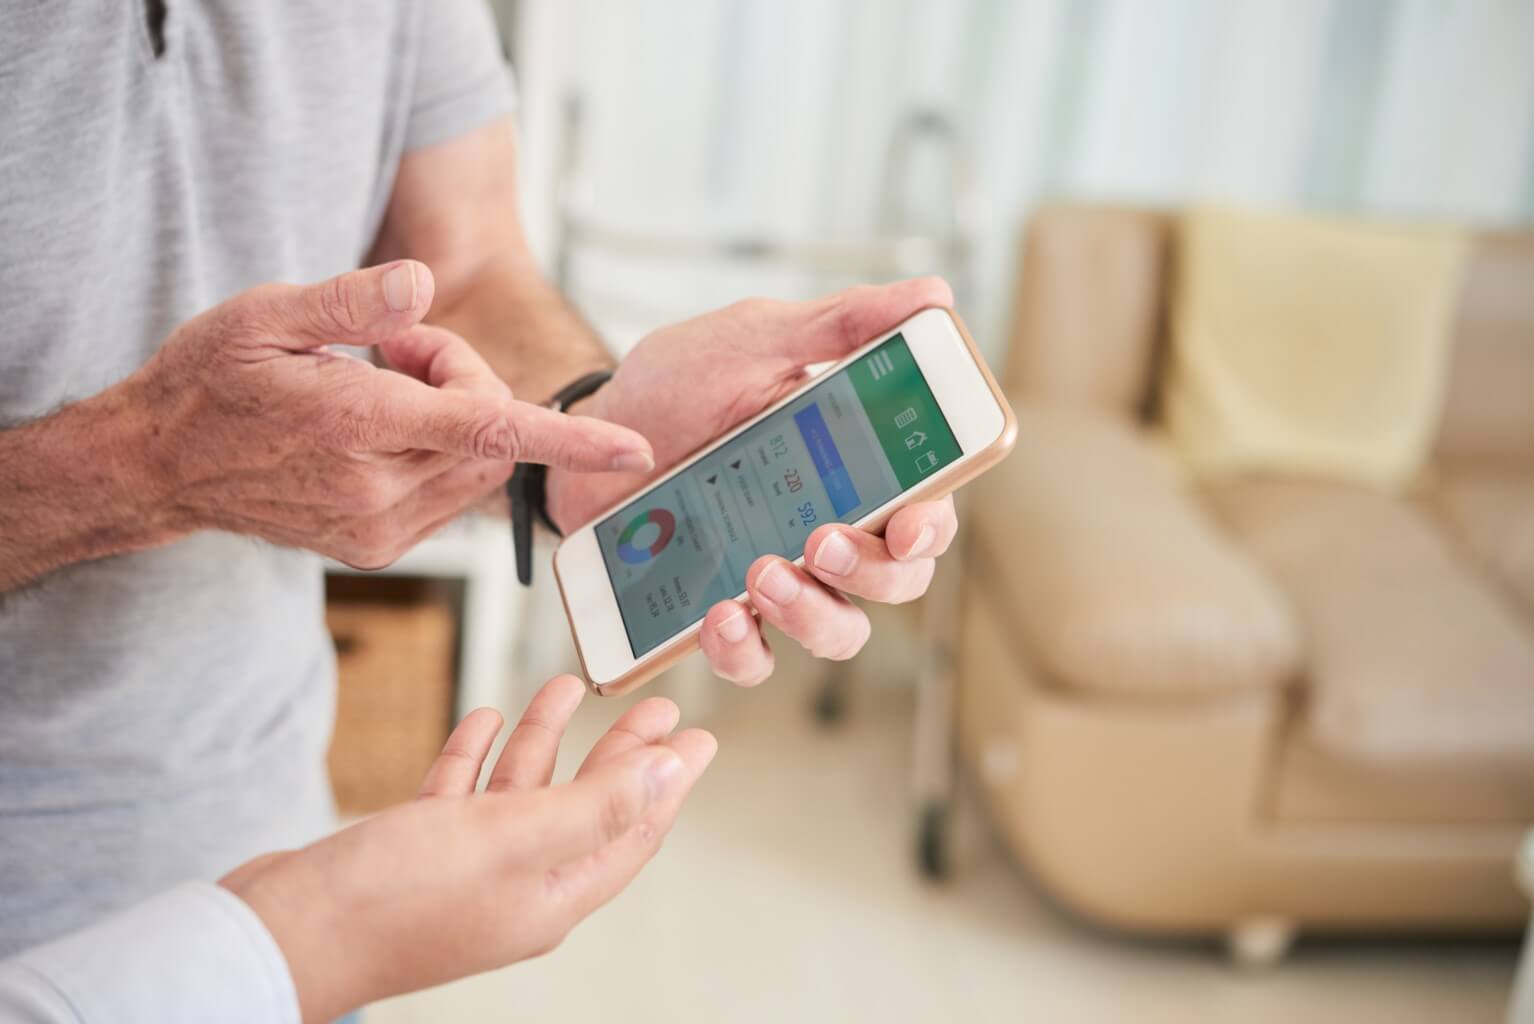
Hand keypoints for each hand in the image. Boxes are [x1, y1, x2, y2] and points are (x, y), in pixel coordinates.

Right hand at [118, 260, 651, 567]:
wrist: (161, 466)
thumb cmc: (211, 381)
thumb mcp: (264, 314)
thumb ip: (351, 300)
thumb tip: (424, 283)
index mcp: (355, 427)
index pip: (488, 429)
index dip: (570, 440)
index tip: (636, 451)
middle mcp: (376, 491)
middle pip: (493, 431)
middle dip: (467, 379)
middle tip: (394, 347)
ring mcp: (378, 530)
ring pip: (479, 465)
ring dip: (457, 416)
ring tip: (379, 383)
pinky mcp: (377, 547)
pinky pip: (450, 492)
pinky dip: (440, 451)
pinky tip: (378, 427)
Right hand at [220, 675, 715, 1022]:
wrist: (278, 933)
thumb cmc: (392, 897)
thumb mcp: (512, 838)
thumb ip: (594, 807)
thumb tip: (669, 779)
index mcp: (552, 895)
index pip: (631, 831)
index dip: (668, 782)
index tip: (698, 739)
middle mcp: (516, 886)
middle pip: (585, 807)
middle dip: (620, 753)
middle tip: (654, 704)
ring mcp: (464, 872)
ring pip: (520, 795)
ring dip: (544, 741)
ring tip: (568, 687)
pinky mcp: (415, 853)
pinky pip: (461, 797)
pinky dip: (476, 756)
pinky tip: (483, 718)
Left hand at [546, 279, 960, 684]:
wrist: (589, 427)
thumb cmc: (679, 382)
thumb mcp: (756, 339)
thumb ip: (842, 324)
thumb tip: (932, 294)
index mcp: (856, 466)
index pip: (925, 510)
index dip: (933, 527)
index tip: (911, 526)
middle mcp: (830, 528)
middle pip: (896, 581)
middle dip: (871, 572)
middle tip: (818, 540)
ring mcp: (778, 577)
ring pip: (838, 631)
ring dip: (813, 615)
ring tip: (761, 574)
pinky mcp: (721, 612)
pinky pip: (754, 658)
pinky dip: (743, 649)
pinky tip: (718, 615)